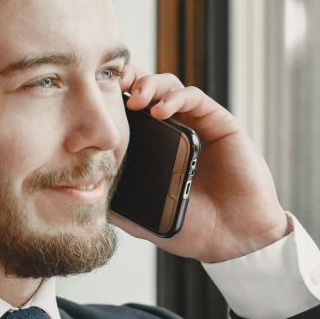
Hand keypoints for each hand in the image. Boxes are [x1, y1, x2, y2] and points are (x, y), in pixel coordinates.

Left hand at [111, 65, 290, 263]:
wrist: (234, 238)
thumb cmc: (195, 228)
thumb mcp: (145, 218)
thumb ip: (119, 206)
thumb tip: (85, 197)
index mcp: (155, 148)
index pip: (130, 111)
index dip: (113, 99)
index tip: (96, 101)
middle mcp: (175, 130)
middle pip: (148, 89)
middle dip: (130, 80)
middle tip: (114, 87)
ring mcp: (197, 124)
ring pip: (169, 86)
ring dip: (150, 84)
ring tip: (136, 99)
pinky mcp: (220, 123)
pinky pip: (195, 98)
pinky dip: (175, 97)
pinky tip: (160, 110)